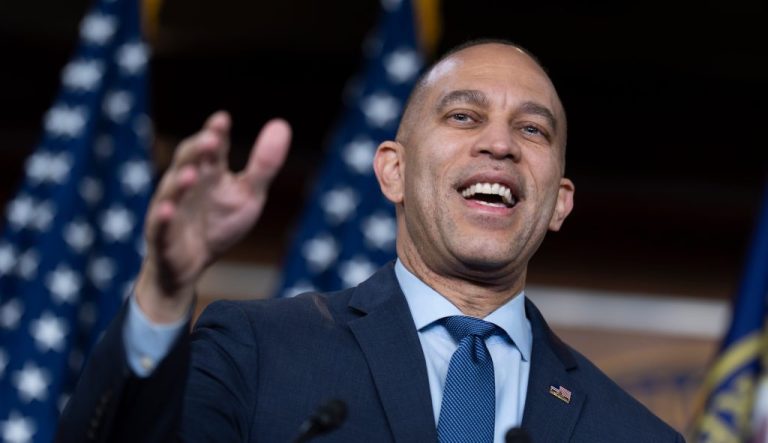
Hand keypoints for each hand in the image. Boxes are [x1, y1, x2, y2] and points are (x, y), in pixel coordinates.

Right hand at [134, 111, 290, 322]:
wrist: (192, 265)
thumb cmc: (219, 222)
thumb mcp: (249, 194)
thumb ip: (264, 164)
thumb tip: (282, 124)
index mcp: (208, 171)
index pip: (211, 147)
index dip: (215, 133)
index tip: (223, 119)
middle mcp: (185, 184)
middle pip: (187, 161)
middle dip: (197, 150)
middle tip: (212, 139)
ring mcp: (170, 209)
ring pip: (170, 191)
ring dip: (179, 182)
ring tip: (191, 174)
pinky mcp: (162, 236)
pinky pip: (159, 225)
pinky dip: (163, 217)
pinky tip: (168, 209)